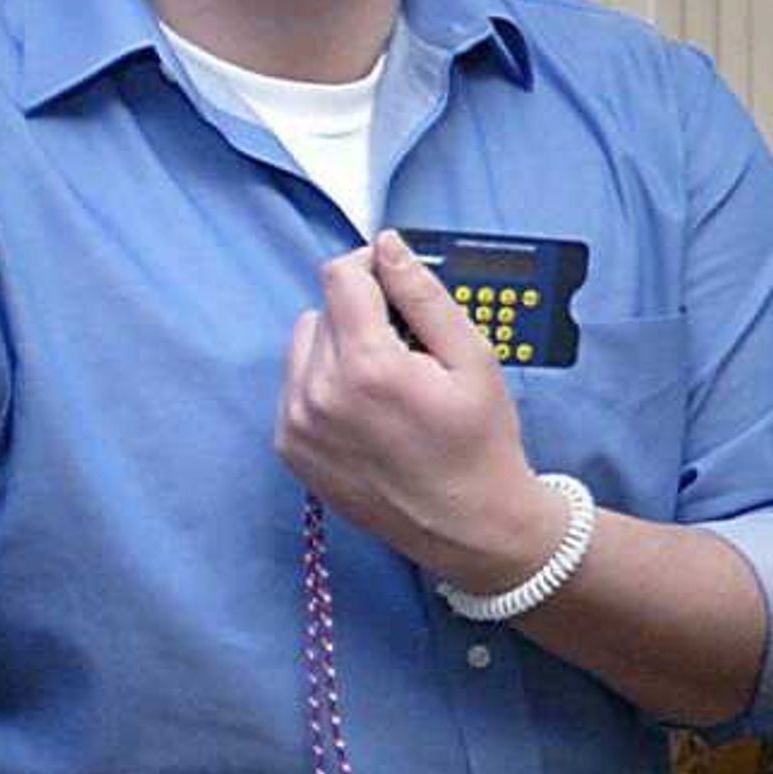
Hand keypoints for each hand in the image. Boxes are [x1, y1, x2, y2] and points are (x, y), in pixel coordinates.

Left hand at [275, 233, 560, 593]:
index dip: (372, 268)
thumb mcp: (474, 360)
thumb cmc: (481, 444)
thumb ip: (425, 296)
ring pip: (306, 345)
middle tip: (409, 351)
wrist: (472, 527)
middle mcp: (318, 394)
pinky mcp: (290, 447)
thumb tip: (388, 246)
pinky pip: (296, 385)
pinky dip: (326, 384)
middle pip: (323, 309)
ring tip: (387, 383)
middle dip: (363, 315)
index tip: (397, 283)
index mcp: (367, 368)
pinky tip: (367, 410)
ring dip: (341, 347)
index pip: (341, 277)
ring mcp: (297, 424)